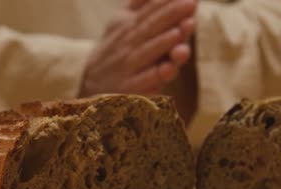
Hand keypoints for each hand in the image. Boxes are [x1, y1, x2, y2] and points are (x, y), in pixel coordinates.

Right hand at [80, 0, 195, 96]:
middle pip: (150, 27)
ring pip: (147, 53)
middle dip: (170, 15)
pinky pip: (143, 81)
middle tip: (190, 3)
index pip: (149, 11)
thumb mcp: (120, 23)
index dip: (165, 1)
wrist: (90, 84)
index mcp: (128, 27)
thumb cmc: (115, 50)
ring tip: (179, 32)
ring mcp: (128, 67)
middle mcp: (128, 45)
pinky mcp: (130, 89)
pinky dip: (155, 75)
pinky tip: (168, 69)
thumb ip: (140, 5)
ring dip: (164, 43)